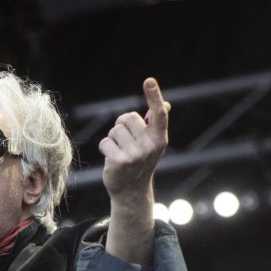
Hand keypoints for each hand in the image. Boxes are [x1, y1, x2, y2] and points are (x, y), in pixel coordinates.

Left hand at [101, 78, 168, 263]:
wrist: (131, 191)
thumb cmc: (141, 162)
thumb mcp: (152, 144)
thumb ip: (156, 124)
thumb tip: (165, 104)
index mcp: (160, 138)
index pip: (158, 113)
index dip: (154, 95)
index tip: (149, 80)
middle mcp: (150, 145)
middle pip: (126, 118)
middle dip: (121, 127)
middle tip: (126, 142)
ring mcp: (135, 154)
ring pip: (114, 130)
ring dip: (112, 139)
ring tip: (119, 152)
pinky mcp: (120, 161)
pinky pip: (105, 142)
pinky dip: (104, 149)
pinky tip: (112, 159)